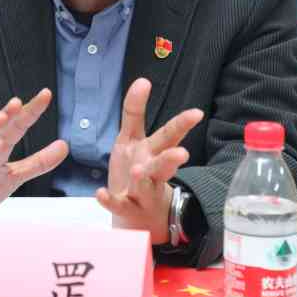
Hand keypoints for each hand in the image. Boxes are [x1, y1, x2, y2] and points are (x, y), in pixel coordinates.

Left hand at [95, 78, 203, 244]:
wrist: (139, 216)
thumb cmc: (138, 172)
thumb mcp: (133, 139)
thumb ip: (134, 112)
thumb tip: (142, 80)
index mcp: (154, 152)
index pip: (170, 136)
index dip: (182, 124)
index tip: (196, 114)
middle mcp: (152, 172)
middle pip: (163, 164)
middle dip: (171, 159)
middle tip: (181, 155)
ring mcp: (141, 193)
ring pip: (145, 186)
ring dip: (142, 179)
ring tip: (138, 172)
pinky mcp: (126, 209)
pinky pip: (118, 205)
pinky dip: (110, 200)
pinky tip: (100, 194)